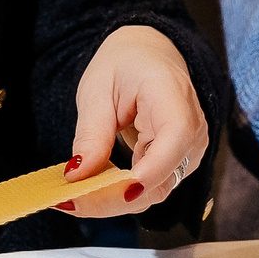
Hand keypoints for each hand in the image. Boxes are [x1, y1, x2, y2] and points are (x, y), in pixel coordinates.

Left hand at [60, 25, 207, 218]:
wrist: (149, 57)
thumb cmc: (125, 65)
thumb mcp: (97, 89)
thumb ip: (91, 132)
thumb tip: (77, 175)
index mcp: (174, 97)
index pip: (176, 138)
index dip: (148, 170)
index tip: (108, 190)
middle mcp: (192, 132)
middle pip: (159, 180)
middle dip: (111, 197)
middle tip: (66, 200)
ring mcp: (187, 154)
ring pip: (151, 193)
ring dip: (109, 200)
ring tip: (69, 197)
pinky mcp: (175, 167)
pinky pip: (146, 190)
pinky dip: (115, 195)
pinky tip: (87, 191)